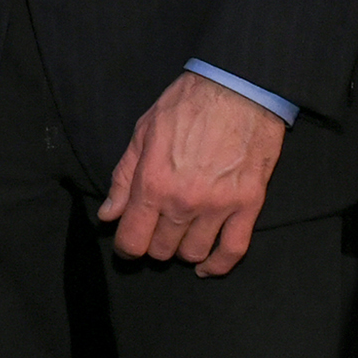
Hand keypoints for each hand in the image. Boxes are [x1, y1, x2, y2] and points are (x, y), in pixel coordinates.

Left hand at [97, 69, 287, 274]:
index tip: (127, 244)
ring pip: (194, 253)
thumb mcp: (142, 134)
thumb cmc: (185, 106)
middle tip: (155, 231)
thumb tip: (108, 214)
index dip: (125, 247)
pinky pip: (233, 250)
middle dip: (153, 245)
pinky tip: (205, 266)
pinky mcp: (248, 206)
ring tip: (179, 237)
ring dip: (182, 251)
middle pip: (162, 250)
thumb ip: (123, 178)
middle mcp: (184, 202)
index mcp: (152, 183)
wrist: (237, 91)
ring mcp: (218, 207)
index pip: (132, 239)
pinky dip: (218, 265)